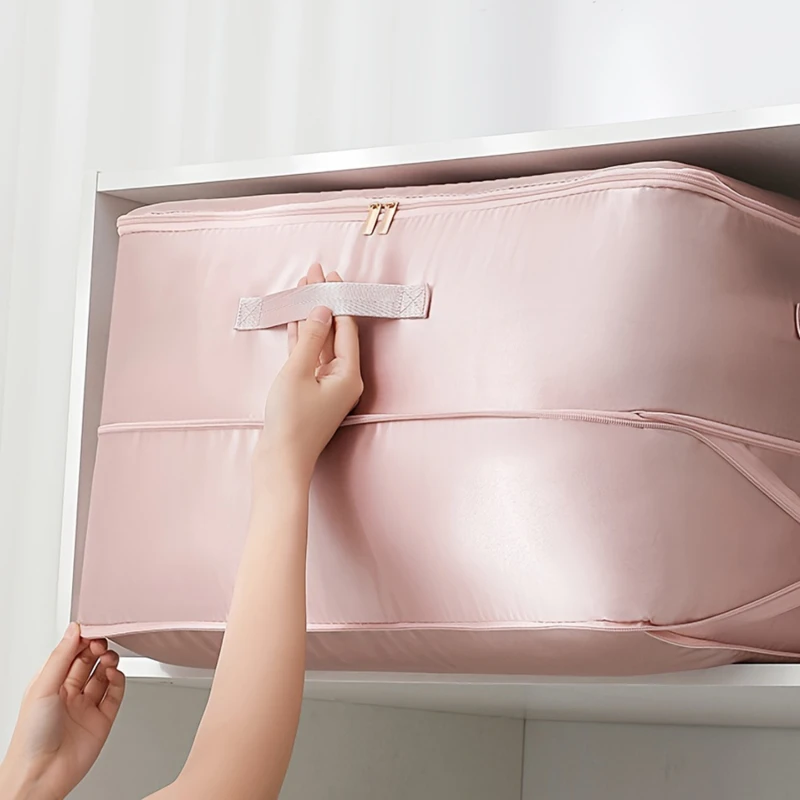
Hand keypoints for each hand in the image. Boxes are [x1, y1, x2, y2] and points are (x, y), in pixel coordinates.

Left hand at [1, 623, 124, 799]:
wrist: (42, 775)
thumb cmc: (31, 738)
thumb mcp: (42, 688)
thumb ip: (60, 657)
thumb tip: (73, 630)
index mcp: (50, 684)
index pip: (70, 653)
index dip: (82, 640)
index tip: (92, 629)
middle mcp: (68, 694)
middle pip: (89, 662)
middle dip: (97, 648)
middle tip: (102, 642)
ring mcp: (86, 707)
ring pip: (104, 675)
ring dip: (109, 662)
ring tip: (109, 658)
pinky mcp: (103, 719)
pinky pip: (116, 694)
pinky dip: (119, 681)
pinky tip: (115, 675)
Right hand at [257, 264, 362, 480]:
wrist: (280, 462)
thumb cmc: (290, 423)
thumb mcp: (297, 372)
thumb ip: (310, 338)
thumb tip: (322, 310)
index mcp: (349, 374)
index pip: (346, 327)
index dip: (337, 298)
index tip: (329, 275)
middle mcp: (343, 379)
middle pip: (335, 331)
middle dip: (323, 301)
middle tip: (314, 273)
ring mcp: (327, 386)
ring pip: (320, 342)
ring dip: (310, 317)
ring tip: (302, 288)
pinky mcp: (311, 392)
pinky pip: (308, 357)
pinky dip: (301, 338)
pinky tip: (293, 319)